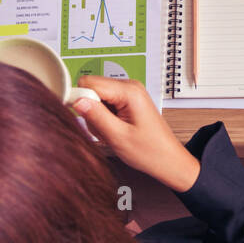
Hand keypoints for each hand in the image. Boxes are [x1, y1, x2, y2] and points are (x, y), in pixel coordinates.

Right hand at [74, 76, 201, 192]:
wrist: (166, 159)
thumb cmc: (150, 151)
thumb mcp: (118, 136)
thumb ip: (96, 116)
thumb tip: (76, 100)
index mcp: (129, 91)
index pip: (89, 83)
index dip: (81, 99)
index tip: (84, 118)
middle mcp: (129, 87)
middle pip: (91, 89)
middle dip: (90, 110)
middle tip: (103, 129)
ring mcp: (128, 93)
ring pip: (96, 98)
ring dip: (97, 117)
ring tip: (112, 132)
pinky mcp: (126, 101)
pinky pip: (104, 105)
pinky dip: (103, 119)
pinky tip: (114, 130)